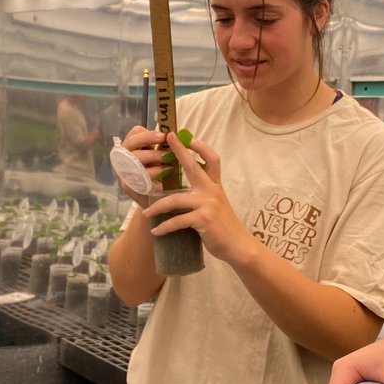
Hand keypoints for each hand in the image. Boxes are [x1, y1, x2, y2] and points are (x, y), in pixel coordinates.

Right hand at [112, 125, 169, 207]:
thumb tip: (175, 135)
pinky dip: (154, 172)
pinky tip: (166, 173)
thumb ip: (162, 147)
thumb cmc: (161, 177)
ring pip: (135, 157)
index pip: (135, 133)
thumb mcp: (161, 159)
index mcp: (133, 148)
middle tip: (164, 139)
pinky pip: (139, 175)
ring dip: (154, 156)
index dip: (149, 133)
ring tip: (169, 159)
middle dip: (148, 139)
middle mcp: (124, 157)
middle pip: (131, 142)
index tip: (163, 135)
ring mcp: (124, 171)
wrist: (157, 203)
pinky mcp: (128, 185)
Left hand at [142, 131, 254, 264]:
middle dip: (179, 151)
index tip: (188, 137)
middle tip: (167, 140)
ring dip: (157, 207)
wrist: (237, 245)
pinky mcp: (204, 219)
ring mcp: (208, 204)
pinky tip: (156, 231)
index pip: (212, 159)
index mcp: (214, 186)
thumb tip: (182, 192)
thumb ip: (203, 196)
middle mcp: (211, 191)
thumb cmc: (223, 227)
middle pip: (192, 166)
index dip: (202, 147)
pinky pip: (178, 221)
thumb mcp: (216, 206)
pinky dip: (164, 227)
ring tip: (145, 214)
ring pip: (175, 200)